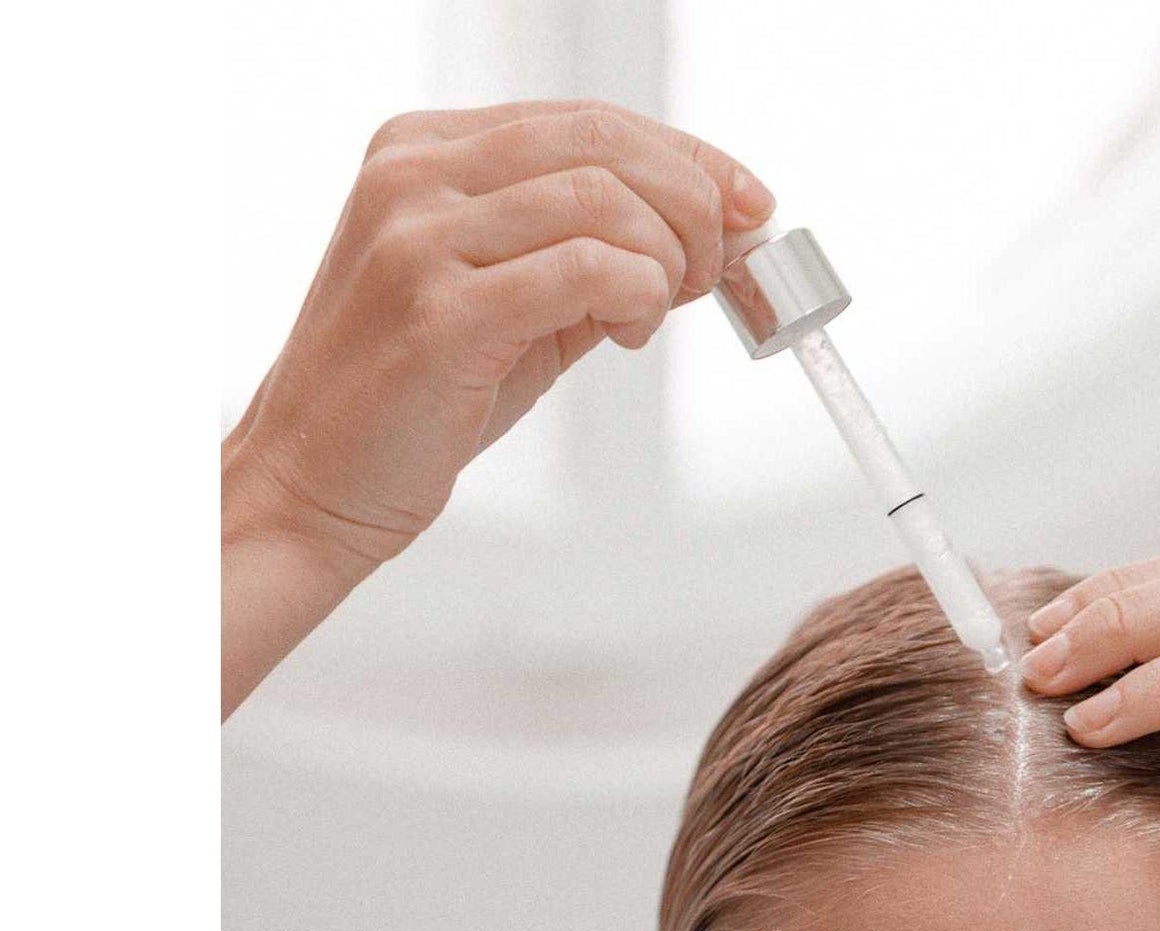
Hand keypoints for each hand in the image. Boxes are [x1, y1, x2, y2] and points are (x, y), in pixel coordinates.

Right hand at [222, 100, 772, 716]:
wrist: (311, 482)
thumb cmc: (412, 402)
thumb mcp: (508, 308)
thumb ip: (586, 262)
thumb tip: (700, 241)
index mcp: (424, 151)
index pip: (587, 121)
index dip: (690, 159)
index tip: (750, 205)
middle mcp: (414, 174)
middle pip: (605, 143)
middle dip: (694, 206)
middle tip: (717, 273)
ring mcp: (421, 236)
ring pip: (603, 200)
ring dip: (666, 260)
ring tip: (653, 315)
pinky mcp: (442, 309)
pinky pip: (585, 269)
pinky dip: (637, 296)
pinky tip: (627, 332)